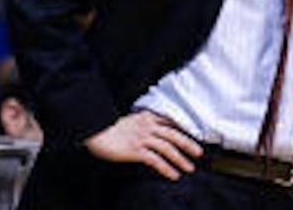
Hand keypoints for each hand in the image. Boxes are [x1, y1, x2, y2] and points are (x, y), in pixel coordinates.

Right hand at [84, 110, 202, 179]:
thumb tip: (152, 131)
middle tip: (199, 153)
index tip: (194, 136)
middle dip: (189, 144)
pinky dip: (167, 168)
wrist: (93, 127)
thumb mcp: (130, 120)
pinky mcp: (135, 150)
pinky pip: (156, 160)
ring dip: (181, 159)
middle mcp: (148, 126)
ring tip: (189, 168)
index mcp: (147, 117)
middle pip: (174, 135)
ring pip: (168, 148)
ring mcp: (142, 138)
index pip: (170, 122)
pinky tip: (173, 175)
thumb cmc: (108, 126)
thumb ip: (143, 124)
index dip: (184, 130)